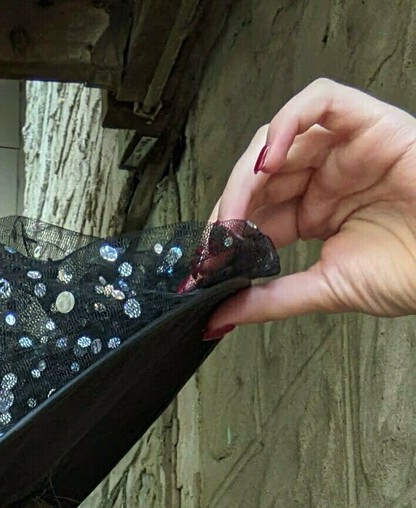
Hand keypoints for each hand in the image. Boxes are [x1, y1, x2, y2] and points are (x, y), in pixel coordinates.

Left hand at [192, 76, 415, 338]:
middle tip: (213, 245)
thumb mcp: (326, 289)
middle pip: (260, 175)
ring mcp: (346, 147)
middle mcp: (327, 175)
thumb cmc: (411, 271)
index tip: (203, 268)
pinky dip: (285, 122)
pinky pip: (319, 102)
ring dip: (246, 173)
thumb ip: (270, 300)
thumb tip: (218, 316)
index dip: (225, 235)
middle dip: (228, 208)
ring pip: (279, 138)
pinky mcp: (369, 122)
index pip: (256, 212)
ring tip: (233, 213)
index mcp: (316, 211)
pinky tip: (266, 162)